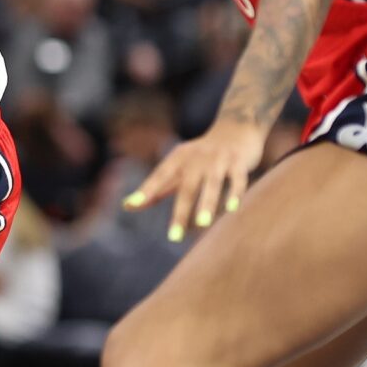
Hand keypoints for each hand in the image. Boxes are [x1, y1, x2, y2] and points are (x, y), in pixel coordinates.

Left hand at [123, 117, 264, 242]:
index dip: (146, 190)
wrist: (237, 128)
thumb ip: (156, 188)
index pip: (160, 175)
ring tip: (201, 225)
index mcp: (178, 159)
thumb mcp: (178, 168)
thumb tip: (127, 206)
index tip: (131, 204)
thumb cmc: (201, 157)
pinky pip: (237, 179)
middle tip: (173, 237)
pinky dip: (234, 193)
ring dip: (206, 204)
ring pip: (212, 183)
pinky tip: (231, 209)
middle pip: (187, 187)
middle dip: (181, 212)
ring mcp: (219, 159)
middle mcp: (197, 158)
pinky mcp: (239, 161)